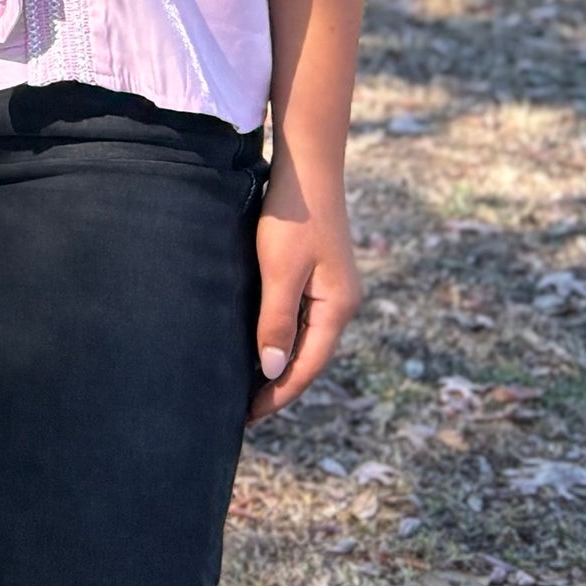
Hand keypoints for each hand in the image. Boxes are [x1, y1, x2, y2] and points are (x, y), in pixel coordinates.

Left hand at [250, 153, 358, 421]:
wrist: (308, 168)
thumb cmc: (292, 218)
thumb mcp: (280, 271)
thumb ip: (277, 321)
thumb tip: (274, 372)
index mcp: (337, 310)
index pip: (307, 368)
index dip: (278, 395)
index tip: (248, 418)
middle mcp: (341, 304)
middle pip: (309, 358)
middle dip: (279, 386)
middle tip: (244, 412)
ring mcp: (333, 289)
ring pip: (305, 339)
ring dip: (280, 364)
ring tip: (249, 387)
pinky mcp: (320, 274)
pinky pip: (301, 318)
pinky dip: (282, 338)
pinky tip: (262, 343)